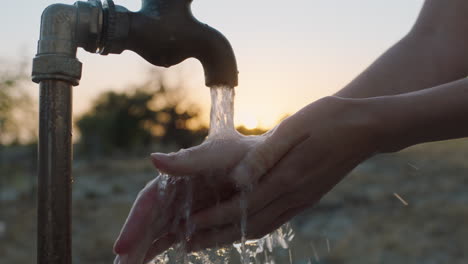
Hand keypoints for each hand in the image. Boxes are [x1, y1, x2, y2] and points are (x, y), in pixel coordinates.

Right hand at [113, 131, 259, 262]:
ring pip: (154, 233)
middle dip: (132, 244)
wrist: (263, 163)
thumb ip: (189, 160)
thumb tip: (152, 159)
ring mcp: (181, 209)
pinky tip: (143, 262)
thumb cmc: (242, 155)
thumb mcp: (219, 154)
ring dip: (139, 251)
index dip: (134, 223)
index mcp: (175, 176)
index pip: (149, 202)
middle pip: (147, 222)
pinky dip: (154, 250)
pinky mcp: (191, 221)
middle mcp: (173, 193)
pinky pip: (168, 238)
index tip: (121, 247)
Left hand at [114, 96, 378, 262]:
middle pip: (250, 225)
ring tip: (208, 241)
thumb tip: (236, 179)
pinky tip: (242, 227)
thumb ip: (263, 156)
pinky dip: (253, 228)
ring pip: (262, 226)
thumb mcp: (293, 128)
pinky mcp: (308, 197)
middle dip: (216, 236)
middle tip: (188, 244)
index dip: (214, 218)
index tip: (189, 226)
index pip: (243, 206)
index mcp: (287, 178)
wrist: (366, 128)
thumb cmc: (327, 120)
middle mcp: (294, 196)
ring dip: (232, 236)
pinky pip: (276, 219)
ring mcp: (303, 199)